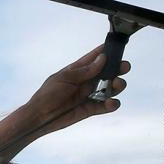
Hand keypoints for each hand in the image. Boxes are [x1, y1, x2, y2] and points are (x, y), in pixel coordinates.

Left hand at [0, 45, 130, 159]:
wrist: (40, 116)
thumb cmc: (47, 95)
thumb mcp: (65, 78)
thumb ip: (85, 70)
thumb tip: (102, 58)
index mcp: (78, 70)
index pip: (95, 57)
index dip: (107, 51)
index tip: (118, 47)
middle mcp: (87, 81)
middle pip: (108, 72)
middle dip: (118, 68)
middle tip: (123, 67)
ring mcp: (90, 95)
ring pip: (111, 88)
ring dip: (118, 85)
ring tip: (116, 84)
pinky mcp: (91, 109)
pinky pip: (106, 106)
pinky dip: (112, 104)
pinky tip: (111, 102)